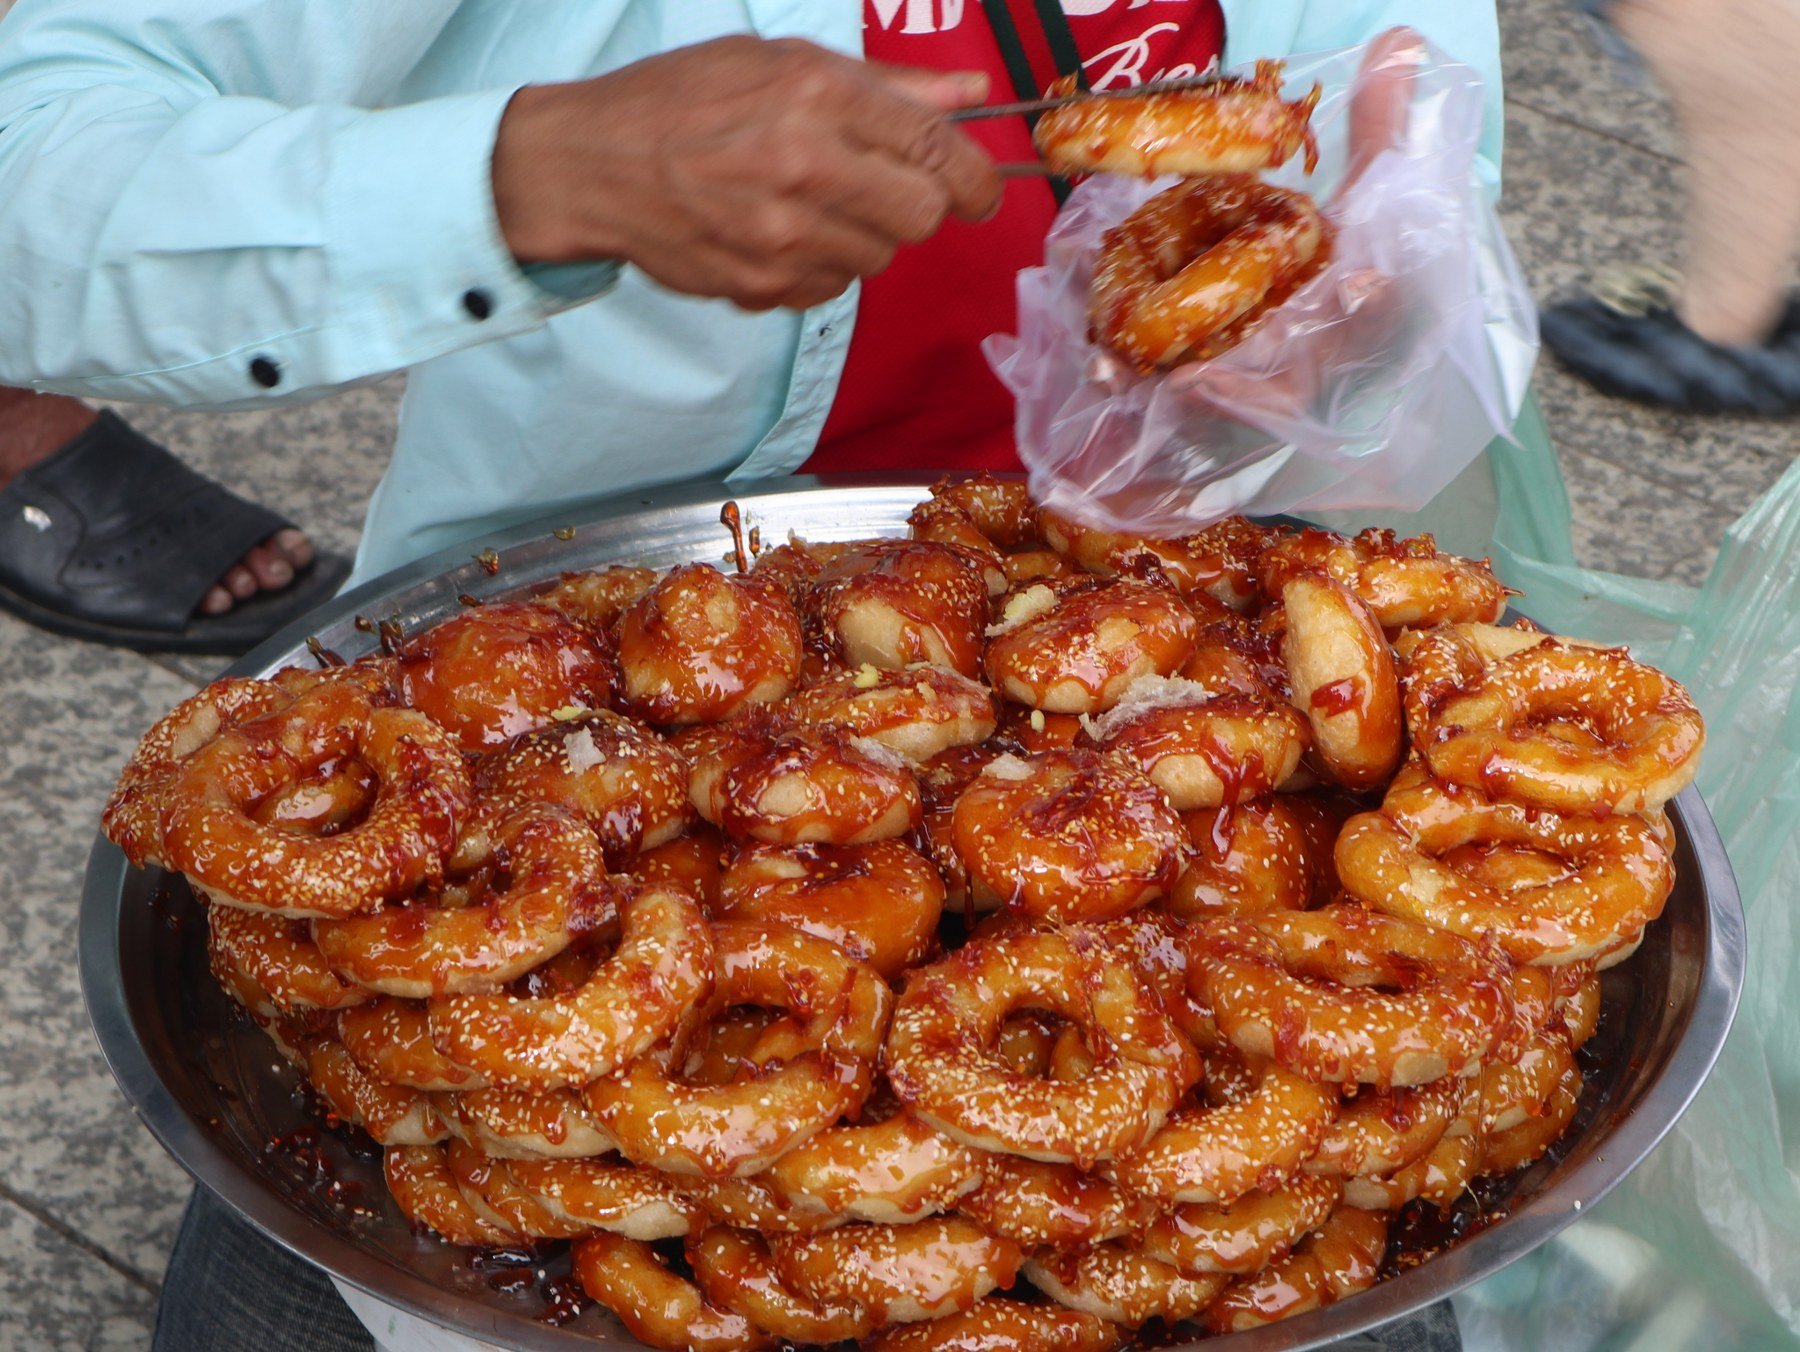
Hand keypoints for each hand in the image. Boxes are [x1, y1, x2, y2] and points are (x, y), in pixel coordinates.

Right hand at [491, 36, 1002, 310]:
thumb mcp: (778, 63)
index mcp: (814, 96)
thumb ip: (882, 86)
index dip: (976, 177)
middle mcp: (803, 166)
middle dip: (917, 208)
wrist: (590, 164)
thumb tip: (968, 93)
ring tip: (809, 204)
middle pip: (919, 216)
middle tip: (885, 191)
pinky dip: (818, 267)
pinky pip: (829, 288)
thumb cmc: (680, 101)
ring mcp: (780, 234)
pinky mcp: (759, 283)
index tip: (983, 191)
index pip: (933, 147)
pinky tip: (777, 234)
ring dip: (861, 237)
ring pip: (876, 258)